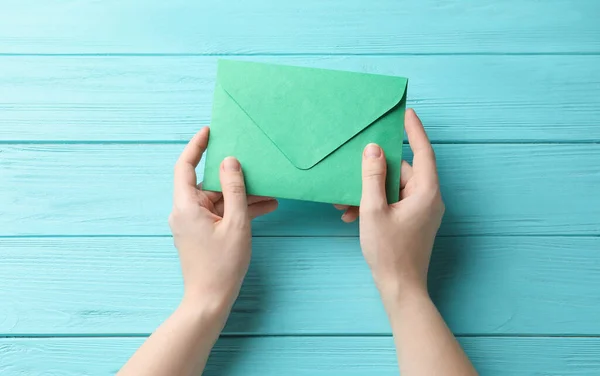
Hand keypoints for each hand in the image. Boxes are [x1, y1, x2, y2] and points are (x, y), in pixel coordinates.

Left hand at [168, 127, 277, 309]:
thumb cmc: (222, 265)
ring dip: (242, 195)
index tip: (209, 131)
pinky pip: (221, 213)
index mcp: (186, 206)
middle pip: (208, 183)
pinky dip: (239, 210)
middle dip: (233, 176)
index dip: (196, 146)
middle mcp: (185, 211)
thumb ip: (234, 189)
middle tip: (254, 164)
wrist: (209, 300)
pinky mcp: (202, 233)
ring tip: (271, 191)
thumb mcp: (236, 223)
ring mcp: (193, 223)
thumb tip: (230, 161)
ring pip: (218, 199)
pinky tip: (265, 208)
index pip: (185, 166)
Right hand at [337, 109, 443, 297]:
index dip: (414, 131)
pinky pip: (394, 203)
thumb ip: (372, 178)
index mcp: (426, 193)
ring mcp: (422, 211)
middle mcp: (428, 199)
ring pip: (394, 189)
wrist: (400, 289)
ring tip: (345, 204)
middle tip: (350, 172)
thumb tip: (374, 150)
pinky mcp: (414, 222)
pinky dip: (375, 205)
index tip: (407, 113)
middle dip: (374, 173)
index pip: (423, 152)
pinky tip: (352, 215)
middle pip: (402, 172)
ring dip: (370, 192)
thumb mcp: (373, 210)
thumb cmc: (389, 252)